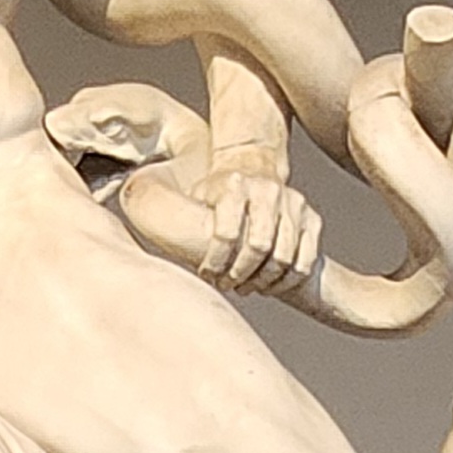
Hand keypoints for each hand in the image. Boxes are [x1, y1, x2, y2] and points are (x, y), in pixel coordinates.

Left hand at [192, 146, 321, 292]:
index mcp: (235, 185)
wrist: (254, 164)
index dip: (215, 261)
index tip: (207, 275)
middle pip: (259, 246)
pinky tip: (270, 285)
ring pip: (284, 256)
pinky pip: (306, 260)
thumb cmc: (218, 190)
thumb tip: (141, 228)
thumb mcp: (197, 194)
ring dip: (264, 280)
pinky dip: (288, 279)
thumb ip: (181, 214)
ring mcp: (294, 204)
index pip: (227, 232)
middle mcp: (268, 191)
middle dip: (240, 273)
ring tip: (247, 287)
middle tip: (228, 285)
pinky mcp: (312, 219)